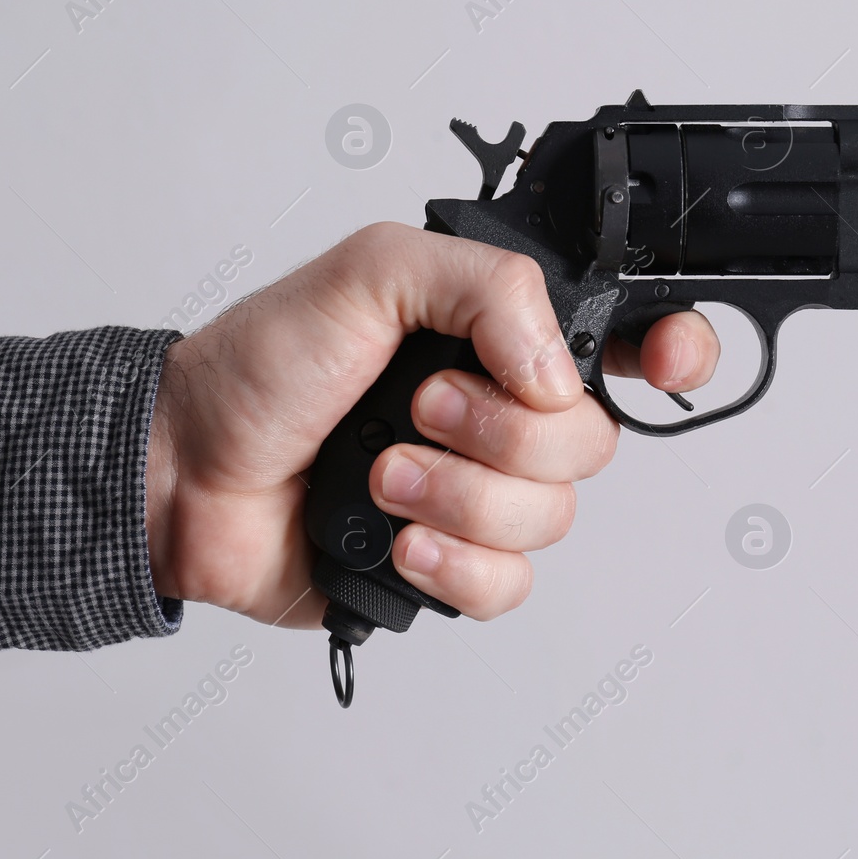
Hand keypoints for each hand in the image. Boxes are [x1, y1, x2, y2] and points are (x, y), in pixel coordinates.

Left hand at [143, 223, 719, 628]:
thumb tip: (555, 371)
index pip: (626, 340)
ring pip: (552, 518)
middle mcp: (500, 414)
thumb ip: (484, 286)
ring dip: (458, 494)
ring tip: (380, 471)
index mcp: (497, 336)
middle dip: (501, 430)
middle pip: (593, 441)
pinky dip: (451, 563)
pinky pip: (509, 585)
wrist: (185, 472)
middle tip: (417, 406)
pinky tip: (396, 535)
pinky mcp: (447, 564)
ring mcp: (477, 494)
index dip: (672, 350)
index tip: (663, 361)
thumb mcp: (369, 272)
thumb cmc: (261, 366)